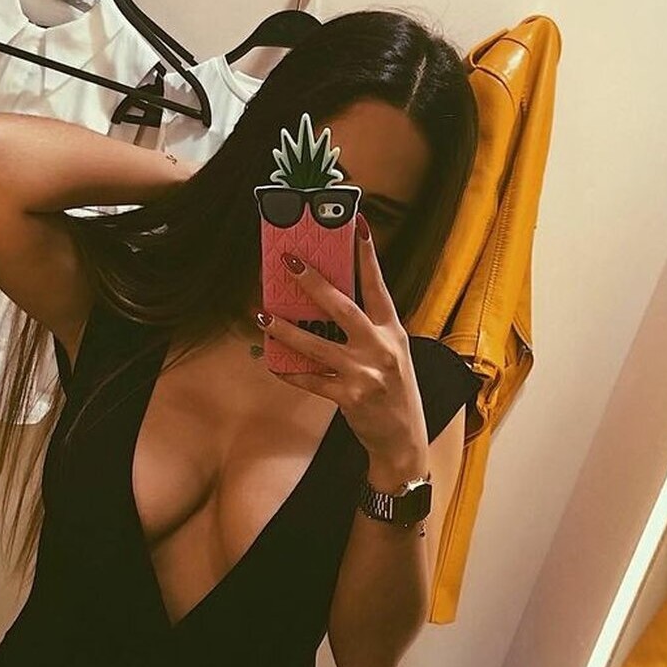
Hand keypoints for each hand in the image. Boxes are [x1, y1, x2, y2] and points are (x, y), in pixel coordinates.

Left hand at [256, 215, 429, 466]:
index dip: (367, 256)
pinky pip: (311, 380)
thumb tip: (330, 304)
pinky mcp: (349, 397)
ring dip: (286, 330)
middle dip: (314, 283)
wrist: (404, 441)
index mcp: (393, 333)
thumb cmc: (395, 393)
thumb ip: (369, 331)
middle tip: (290, 262)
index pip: (378, 287)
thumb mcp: (393, 355)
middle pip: (343, 308)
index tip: (356, 225)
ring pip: (317, 345)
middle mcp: (381, 349)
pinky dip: (289, 371)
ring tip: (263, 315)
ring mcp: (365, 374)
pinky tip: (271, 362)